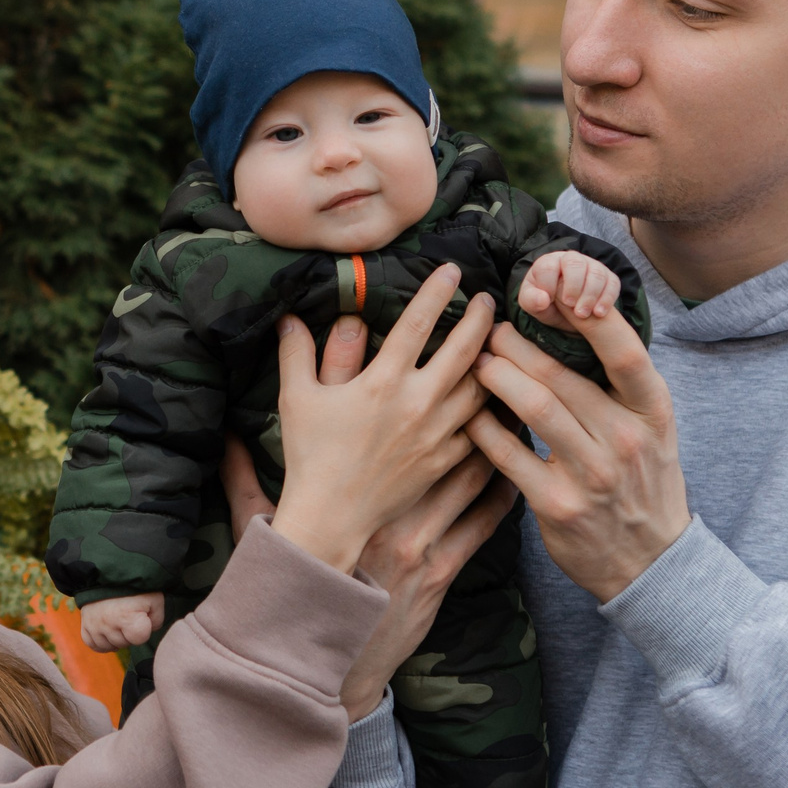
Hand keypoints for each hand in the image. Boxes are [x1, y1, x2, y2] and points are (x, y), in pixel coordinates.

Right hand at [79, 593, 163, 652]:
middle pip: (124, 643)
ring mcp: (94, 625)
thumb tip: (149, 630)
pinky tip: (108, 632)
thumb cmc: (134, 586)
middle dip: (130, 633)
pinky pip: (93, 644)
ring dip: (116, 638)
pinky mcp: (85, 625)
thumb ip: (157, 618)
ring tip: (119, 622)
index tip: (141, 617)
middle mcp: (108, 624)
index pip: (139, 638)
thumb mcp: (154, 598)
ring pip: (109, 646)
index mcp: (126, 618)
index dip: (144, 629)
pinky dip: (101, 641)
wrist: (108, 573)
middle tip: (129, 616)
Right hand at [268, 266, 491, 576]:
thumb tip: (289, 317)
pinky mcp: (444, 462)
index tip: (453, 271)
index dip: (437, 291)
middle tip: (487, 300)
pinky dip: (493, 411)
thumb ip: (297, 354)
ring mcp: (436, 434)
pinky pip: (480, 431)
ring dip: (492, 361)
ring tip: (498, 344)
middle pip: (463, 350)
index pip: (417, 323)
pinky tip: (499, 398)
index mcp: (382, 381)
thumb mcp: (297, 399)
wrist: (331, 516)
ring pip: (480, 389)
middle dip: (479, 319)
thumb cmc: (310, 457)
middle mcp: (417, 403)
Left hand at [468, 306, 688, 603]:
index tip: (552, 294)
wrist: (651, 561)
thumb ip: (619, 386)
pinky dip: (483, 430)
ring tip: (475, 362)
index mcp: (651, 411)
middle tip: (488, 330)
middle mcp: (625, 439)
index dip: (587, 317)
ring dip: (495, 378)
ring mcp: (592, 474)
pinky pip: (509, 456)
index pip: (623, 351)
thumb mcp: (650, 430)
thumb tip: (574, 324)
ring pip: (534, 407)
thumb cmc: (643, 483)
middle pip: (562, 374)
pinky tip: (467, 415)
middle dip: (516, 345)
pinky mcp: (558, 505)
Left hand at [518, 250, 621, 335]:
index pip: (548, 266)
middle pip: (575, 263)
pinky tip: (598, 313)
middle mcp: (571, 259)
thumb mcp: (532, 305)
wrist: (565, 312)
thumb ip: (531, 300)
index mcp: (548, 262)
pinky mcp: (608, 277)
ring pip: (596, 273)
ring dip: (590, 295)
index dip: (549, 284)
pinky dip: (606, 299)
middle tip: (570, 306)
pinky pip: (612, 283)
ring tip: (583, 314)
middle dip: (573, 286)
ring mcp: (592, 266)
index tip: (549, 301)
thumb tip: (543, 299)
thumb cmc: (545, 303)